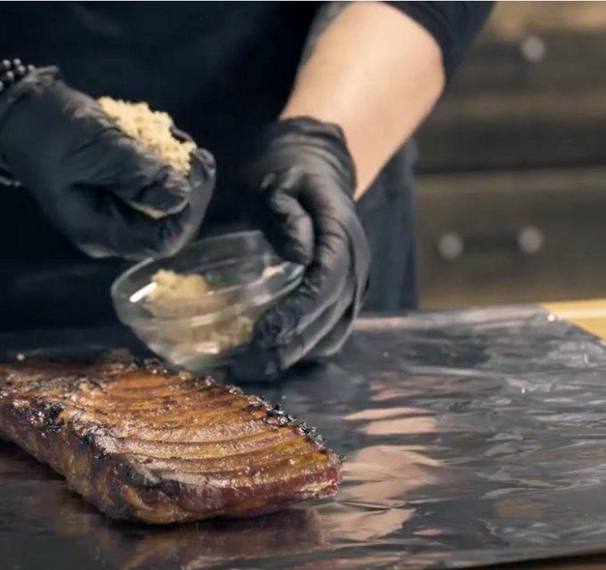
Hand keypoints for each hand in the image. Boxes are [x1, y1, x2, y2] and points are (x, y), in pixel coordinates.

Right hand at [0, 68, 214, 258]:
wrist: (20, 113)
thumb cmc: (51, 132)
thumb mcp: (97, 147)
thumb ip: (139, 174)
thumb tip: (183, 196)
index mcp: (99, 231)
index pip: (164, 240)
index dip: (190, 209)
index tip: (196, 168)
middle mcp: (110, 230)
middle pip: (169, 224)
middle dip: (189, 187)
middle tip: (194, 151)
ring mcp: (114, 211)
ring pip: (166, 204)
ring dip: (179, 171)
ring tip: (173, 136)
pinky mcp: (117, 192)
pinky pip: (152, 186)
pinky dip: (164, 162)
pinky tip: (161, 136)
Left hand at [231, 117, 369, 380]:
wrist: (314, 165)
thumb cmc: (286, 172)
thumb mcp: (277, 182)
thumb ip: (284, 213)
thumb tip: (300, 254)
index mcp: (341, 233)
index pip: (326, 282)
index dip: (297, 312)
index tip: (263, 333)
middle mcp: (356, 262)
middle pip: (330, 315)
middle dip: (291, 345)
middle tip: (248, 366)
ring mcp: (355, 280)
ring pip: (333, 330)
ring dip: (297, 354)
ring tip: (254, 369)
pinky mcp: (345, 293)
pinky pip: (332, 329)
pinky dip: (306, 348)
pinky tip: (273, 359)